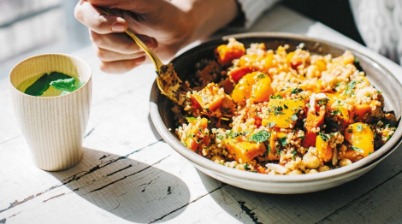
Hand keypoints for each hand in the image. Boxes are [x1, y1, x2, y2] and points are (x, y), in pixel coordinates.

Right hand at [74, 0, 238, 72]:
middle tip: (150, 40)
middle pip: (97, 38)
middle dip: (126, 43)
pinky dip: (127, 65)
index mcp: (101, 4)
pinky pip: (107, 67)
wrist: (175, 33)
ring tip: (149, 45)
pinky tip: (141, 58)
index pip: (84, 14)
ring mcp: (103, 40)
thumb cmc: (161, 12)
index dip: (101, 23)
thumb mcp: (145, 2)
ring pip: (103, 54)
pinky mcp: (110, 57)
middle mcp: (97, 21)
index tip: (125, 26)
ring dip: (130, 53)